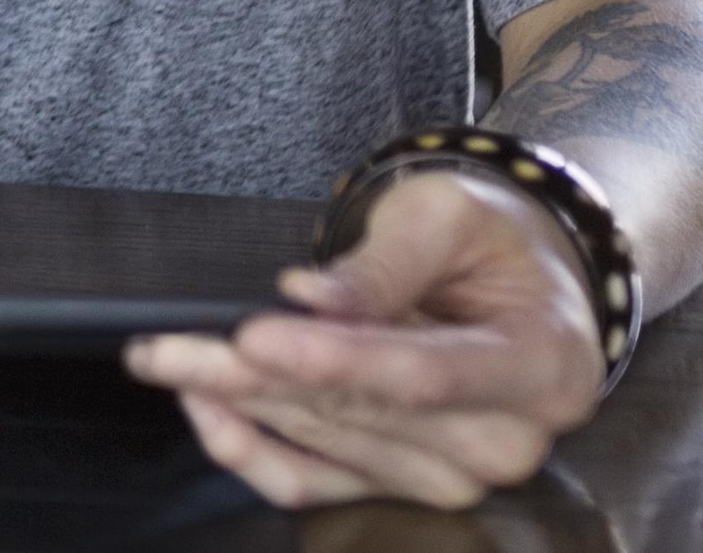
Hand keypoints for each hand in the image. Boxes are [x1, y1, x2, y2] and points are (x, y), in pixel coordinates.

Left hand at [122, 168, 610, 508]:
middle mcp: (506, 438)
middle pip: (361, 411)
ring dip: (237, 402)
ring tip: (165, 357)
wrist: (521, 288)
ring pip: (324, 445)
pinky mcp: (401, 485)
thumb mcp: (450, 215)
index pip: (427, 375)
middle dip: (252, 374)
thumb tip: (309, 296)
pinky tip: (200, 407)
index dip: (337, 358)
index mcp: (541, 365)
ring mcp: (453, 474)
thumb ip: (387, 261)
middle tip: (161, 343)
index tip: (253, 333)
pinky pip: (313, 486)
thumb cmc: (491, 241)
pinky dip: (249, 451)